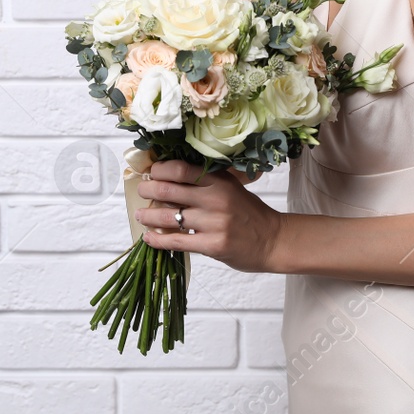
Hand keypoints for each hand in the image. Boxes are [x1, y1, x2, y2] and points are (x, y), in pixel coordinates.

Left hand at [135, 159, 282, 273]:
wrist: (273, 240)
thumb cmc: (249, 213)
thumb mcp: (232, 188)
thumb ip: (206, 182)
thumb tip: (169, 179)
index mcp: (219, 180)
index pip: (180, 169)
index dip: (158, 170)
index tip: (150, 172)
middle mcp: (215, 198)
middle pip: (169, 190)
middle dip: (148, 190)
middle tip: (141, 191)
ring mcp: (214, 222)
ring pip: (168, 216)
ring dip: (148, 216)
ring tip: (140, 216)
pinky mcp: (212, 245)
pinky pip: (176, 241)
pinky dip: (157, 239)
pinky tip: (149, 237)